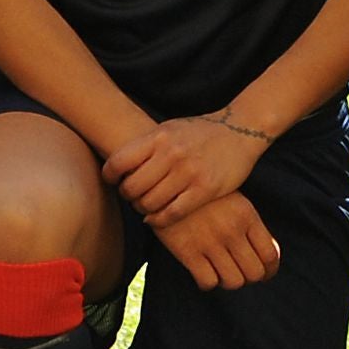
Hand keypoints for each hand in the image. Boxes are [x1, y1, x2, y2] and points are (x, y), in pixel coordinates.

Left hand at [104, 113, 266, 228]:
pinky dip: (159, 220)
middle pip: (131, 187)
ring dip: (143, 209)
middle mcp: (171, 154)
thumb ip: (145, 146)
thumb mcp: (169, 129)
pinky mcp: (204, 190)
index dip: (109, 176)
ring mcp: (188, 173)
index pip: (118, 162)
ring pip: (149, 203)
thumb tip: (116, 167)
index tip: (113, 181)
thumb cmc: (199, 133)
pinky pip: (172, 213)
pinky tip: (157, 218)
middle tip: (132, 197)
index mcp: (159, 137)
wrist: (239, 131)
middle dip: (127, 196)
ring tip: (145, 207)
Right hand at [152, 192, 279, 290]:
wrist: (165, 183)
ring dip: (229, 281)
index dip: (270, 271)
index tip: (265, 274)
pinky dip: (208, 282)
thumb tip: (269, 256)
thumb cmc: (204, 195)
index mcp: (247, 215)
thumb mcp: (234, 200)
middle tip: (242, 274)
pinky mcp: (187, 251)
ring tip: (222, 272)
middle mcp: (231, 230)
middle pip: (254, 273)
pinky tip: (204, 272)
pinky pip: (208, 282)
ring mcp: (210, 241)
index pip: (270, 255)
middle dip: (250, 278)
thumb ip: (251, 226)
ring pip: (233, 281)